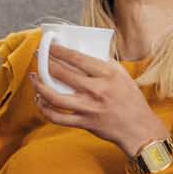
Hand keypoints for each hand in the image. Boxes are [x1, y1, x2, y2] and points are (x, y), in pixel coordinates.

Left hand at [29, 43, 166, 156]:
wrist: (138, 128)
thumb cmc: (130, 99)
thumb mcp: (122, 75)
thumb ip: (104, 63)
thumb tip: (84, 51)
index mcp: (107, 74)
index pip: (77, 58)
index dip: (59, 50)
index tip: (49, 45)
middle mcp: (97, 90)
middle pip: (62, 74)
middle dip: (45, 62)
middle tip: (38, 56)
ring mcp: (89, 108)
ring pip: (54, 97)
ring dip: (39, 86)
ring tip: (34, 78)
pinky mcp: (84, 122)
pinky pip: (58, 117)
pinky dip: (45, 109)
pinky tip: (40, 101)